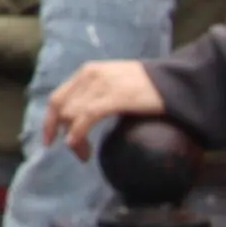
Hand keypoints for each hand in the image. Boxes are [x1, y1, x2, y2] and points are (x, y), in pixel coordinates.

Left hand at [42, 59, 165, 159]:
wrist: (176, 81)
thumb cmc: (147, 86)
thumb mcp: (113, 83)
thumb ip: (95, 95)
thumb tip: (79, 118)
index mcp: (87, 72)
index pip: (57, 97)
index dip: (49, 120)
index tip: (49, 140)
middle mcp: (89, 75)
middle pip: (61, 108)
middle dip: (61, 132)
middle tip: (77, 152)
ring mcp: (101, 85)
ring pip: (72, 114)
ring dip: (73, 138)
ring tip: (84, 154)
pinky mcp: (115, 97)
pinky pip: (87, 116)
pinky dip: (77, 132)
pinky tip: (77, 144)